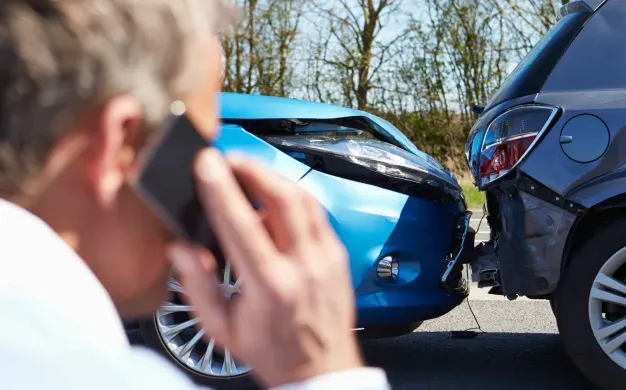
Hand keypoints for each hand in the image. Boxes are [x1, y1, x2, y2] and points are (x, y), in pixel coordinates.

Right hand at [167, 148, 361, 386]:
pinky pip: (317, 212)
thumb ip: (198, 286)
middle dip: (253, 168)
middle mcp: (304, 266)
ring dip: (274, 177)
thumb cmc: (273, 351)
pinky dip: (293, 197)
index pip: (243, 224)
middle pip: (283, 197)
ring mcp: (327, 257)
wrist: (321, 370)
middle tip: (228, 159)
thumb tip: (180, 248)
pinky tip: (274, 198)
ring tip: (248, 172)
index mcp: (270, 286)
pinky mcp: (338, 254)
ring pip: (304, 198)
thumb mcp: (222, 329)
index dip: (222, 188)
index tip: (206, 163)